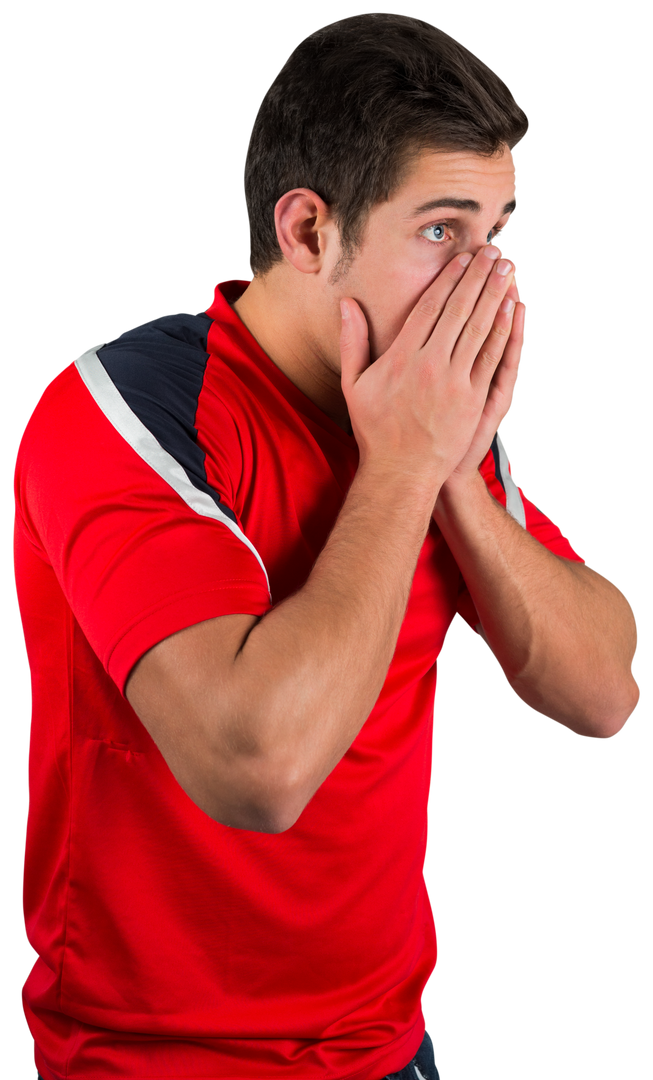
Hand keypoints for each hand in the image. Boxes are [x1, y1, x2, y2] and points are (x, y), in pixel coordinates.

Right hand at [339, 243, 521, 490]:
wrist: (401, 472)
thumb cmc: (375, 429)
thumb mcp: (354, 384)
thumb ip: (352, 341)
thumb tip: (347, 304)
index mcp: (403, 357)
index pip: (430, 307)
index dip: (449, 279)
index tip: (463, 258)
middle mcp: (431, 364)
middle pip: (461, 310)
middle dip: (480, 277)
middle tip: (495, 252)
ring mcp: (456, 382)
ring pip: (481, 329)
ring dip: (497, 296)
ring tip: (509, 270)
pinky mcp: (474, 399)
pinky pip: (493, 358)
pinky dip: (505, 331)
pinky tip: (513, 310)